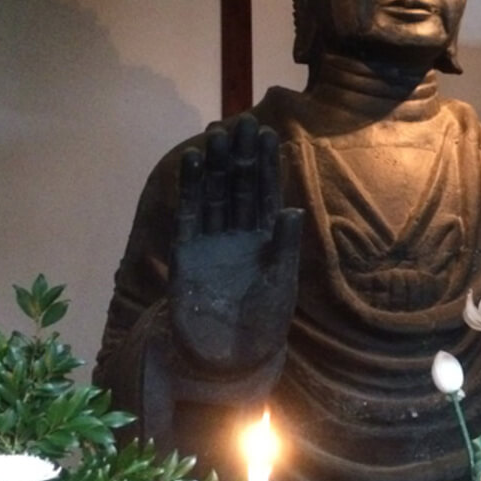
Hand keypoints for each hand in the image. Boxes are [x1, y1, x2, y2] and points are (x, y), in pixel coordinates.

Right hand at [168, 113, 302, 373]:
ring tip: (216, 133)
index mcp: (267, 239)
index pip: (267, 193)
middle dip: (240, 155)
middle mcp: (239, 234)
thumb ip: (285, 247)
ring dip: (215, 164)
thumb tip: (293, 209)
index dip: (267, 164)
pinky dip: (190, 189)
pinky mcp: (187, 253)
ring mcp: (212, 241)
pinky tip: (191, 162)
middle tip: (241, 120)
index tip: (268, 132)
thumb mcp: (282, 285)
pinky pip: (189, 215)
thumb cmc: (264, 324)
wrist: (230, 359)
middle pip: (239, 186)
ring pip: (214, 194)